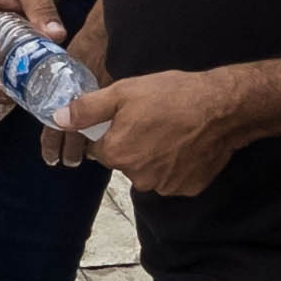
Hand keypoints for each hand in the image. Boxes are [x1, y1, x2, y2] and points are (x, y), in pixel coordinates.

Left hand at [64, 61, 247, 198]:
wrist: (222, 108)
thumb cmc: (173, 96)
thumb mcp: (123, 92)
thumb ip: (87, 109)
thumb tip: (59, 119)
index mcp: (117, 153)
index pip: (100, 149)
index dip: (112, 131)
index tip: (129, 117)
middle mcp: (137, 176)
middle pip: (124, 162)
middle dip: (133, 144)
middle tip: (153, 121)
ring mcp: (164, 185)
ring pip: (148, 171)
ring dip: (155, 156)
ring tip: (172, 131)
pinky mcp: (187, 188)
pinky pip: (173, 178)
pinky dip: (177, 165)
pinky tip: (186, 145)